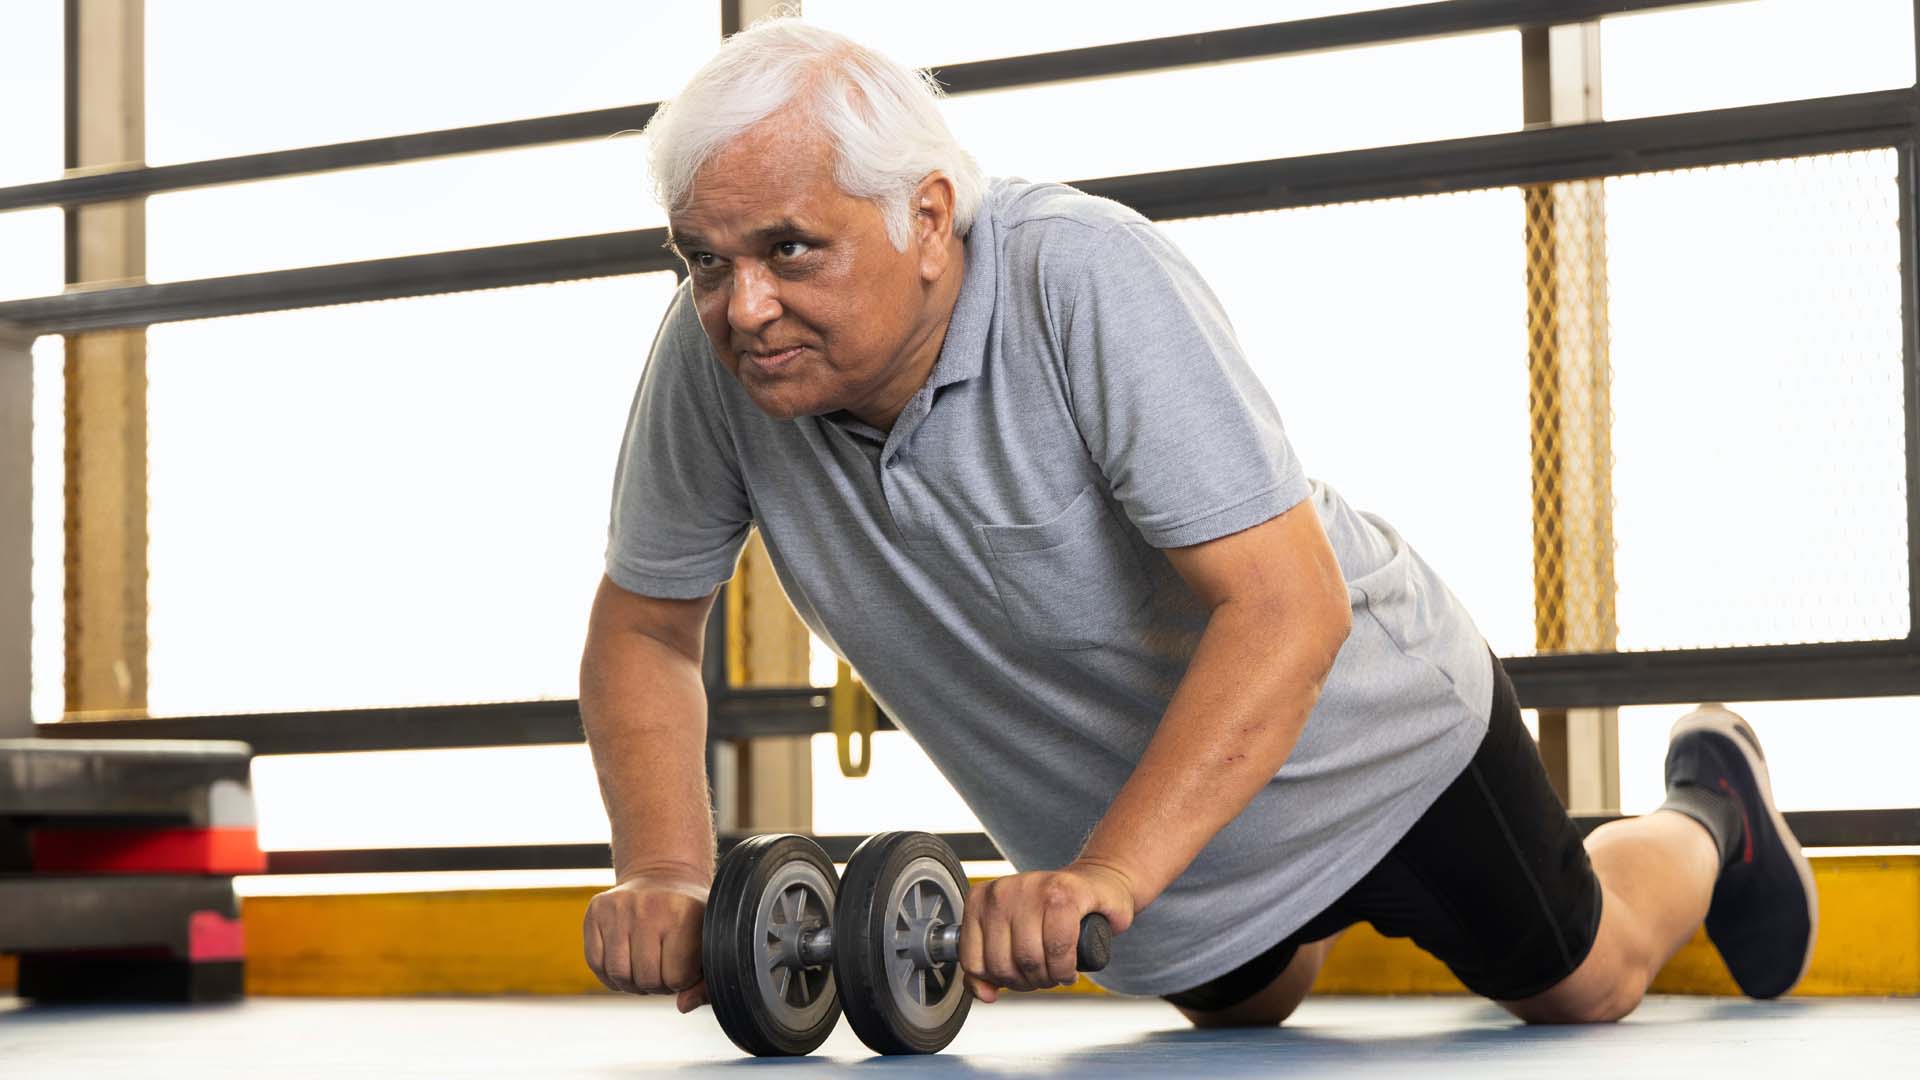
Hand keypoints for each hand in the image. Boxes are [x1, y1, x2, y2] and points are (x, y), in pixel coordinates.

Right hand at [583, 870, 711, 1011]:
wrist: (663, 875)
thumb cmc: (690, 916)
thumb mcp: (709, 941)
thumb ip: (706, 982)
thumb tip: (682, 1006)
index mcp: (683, 913)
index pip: (676, 978)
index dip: (681, 980)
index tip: (684, 965)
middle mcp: (649, 906)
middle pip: (646, 980)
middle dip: (656, 985)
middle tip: (663, 969)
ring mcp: (618, 907)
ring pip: (618, 975)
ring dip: (632, 983)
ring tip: (645, 968)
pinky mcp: (596, 910)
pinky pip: (595, 963)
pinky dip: (610, 974)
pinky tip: (626, 962)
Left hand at [958, 860, 1135, 1002]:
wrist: (1095, 885)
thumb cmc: (1053, 913)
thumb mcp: (1010, 936)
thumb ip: (987, 966)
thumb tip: (985, 994)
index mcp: (980, 899)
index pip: (973, 962)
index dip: (999, 982)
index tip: (1017, 977)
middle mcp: (1001, 891)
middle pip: (1002, 964)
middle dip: (1026, 983)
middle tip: (1042, 977)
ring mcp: (1032, 888)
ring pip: (1029, 959)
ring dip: (1047, 979)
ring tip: (1056, 972)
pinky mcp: (1065, 894)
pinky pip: (1059, 949)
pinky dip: (1065, 969)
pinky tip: (1069, 968)